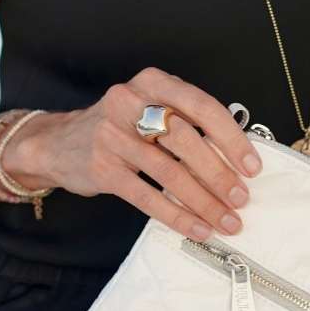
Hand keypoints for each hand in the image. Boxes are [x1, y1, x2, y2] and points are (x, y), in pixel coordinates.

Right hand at [14, 67, 259, 240]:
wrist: (58, 142)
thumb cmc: (120, 125)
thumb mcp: (149, 105)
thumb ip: (186, 118)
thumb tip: (236, 156)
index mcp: (153, 82)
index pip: (201, 105)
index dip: (231, 137)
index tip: (252, 165)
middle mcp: (131, 103)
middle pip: (186, 139)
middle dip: (219, 173)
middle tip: (241, 197)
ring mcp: (113, 136)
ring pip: (169, 172)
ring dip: (204, 201)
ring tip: (227, 220)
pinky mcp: (102, 169)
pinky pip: (147, 196)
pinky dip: (177, 215)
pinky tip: (198, 228)